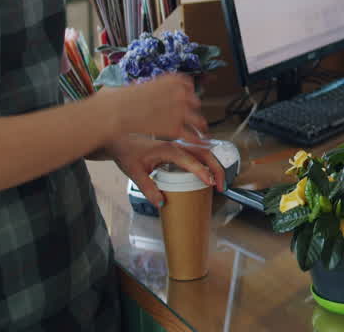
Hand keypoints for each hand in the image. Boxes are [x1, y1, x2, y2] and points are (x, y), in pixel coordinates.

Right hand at [103, 73, 207, 141]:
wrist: (117, 110)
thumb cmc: (121, 97)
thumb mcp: (140, 83)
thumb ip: (151, 86)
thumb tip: (145, 89)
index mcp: (173, 79)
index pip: (188, 86)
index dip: (186, 95)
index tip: (185, 102)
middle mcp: (181, 93)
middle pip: (195, 102)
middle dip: (191, 110)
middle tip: (188, 118)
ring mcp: (180, 110)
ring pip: (198, 120)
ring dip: (199, 126)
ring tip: (201, 132)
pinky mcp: (175, 128)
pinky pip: (191, 136)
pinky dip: (196, 142)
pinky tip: (199, 145)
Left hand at [108, 136, 225, 207]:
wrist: (122, 140)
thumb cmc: (128, 153)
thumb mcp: (134, 173)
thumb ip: (147, 188)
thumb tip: (160, 202)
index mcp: (167, 149)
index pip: (190, 159)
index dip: (202, 171)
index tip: (211, 182)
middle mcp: (176, 145)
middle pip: (204, 153)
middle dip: (216, 168)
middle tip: (221, 186)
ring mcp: (179, 145)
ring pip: (204, 151)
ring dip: (215, 164)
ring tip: (219, 182)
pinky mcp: (180, 148)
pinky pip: (199, 153)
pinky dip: (209, 162)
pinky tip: (210, 173)